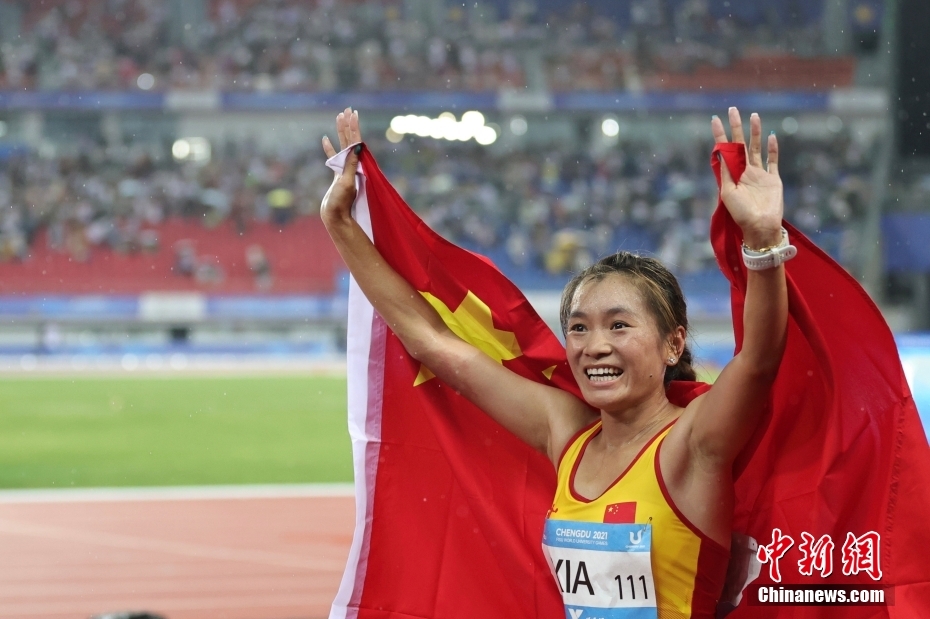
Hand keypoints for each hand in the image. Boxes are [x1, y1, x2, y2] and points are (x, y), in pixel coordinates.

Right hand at [320, 107, 362, 225]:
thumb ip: (352, 165)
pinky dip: (330, 148)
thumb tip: (358, 146)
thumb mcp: (347, 182)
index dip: (354, 127)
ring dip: (341, 132)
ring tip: (339, 117)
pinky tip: (325, 139)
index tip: (352, 113)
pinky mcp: (338, 175)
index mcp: (355, 165)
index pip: (355, 142)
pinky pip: (334, 157)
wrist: (335, 217)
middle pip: (351, 140)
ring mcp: (344, 169)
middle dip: (349, 124)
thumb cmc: (341, 202)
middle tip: (348, 109)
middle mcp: (352, 165)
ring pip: (343, 145)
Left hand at [712, 108, 782, 247]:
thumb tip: (720, 151)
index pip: (725, 149)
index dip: (720, 134)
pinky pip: (773, 160)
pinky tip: (771, 136)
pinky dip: (772, 149)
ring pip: (756, 148)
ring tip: (754, 116)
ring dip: (755, 132)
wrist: (760, 226)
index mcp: (732, 174)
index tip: (714, 119)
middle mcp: (745, 171)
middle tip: (733, 109)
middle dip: (737, 127)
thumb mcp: (727, 192)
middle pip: (740, 143)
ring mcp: (760, 174)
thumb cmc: (740, 213)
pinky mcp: (773, 179)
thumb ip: (725, 172)